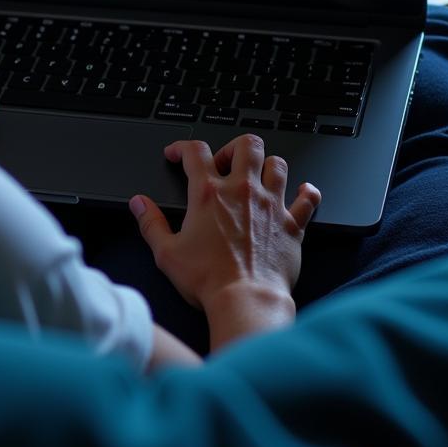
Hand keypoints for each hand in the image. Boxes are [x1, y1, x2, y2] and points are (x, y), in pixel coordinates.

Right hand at [130, 135, 320, 347]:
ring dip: (267, 165)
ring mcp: (270, 205)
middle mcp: (242, 191)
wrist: (247, 301)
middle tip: (224, 163)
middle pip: (246, 145)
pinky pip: (308, 199)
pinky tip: (301, 193)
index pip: (195, 151)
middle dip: (233, 147)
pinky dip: (306, 193)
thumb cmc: (208, 280)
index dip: (181, 147)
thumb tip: (139, 203)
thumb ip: (150, 223)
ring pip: (278, 164)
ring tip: (258, 177)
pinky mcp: (292, 225)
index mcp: (208, 194)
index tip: (176, 154)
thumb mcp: (166, 252)